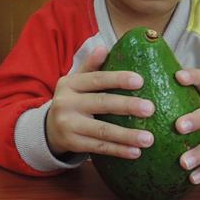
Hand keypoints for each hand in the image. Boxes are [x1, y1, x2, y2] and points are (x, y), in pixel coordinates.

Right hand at [45, 45, 154, 159]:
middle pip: (101, 103)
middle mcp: (66, 103)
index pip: (96, 79)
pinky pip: (99, 148)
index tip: (140, 80)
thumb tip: (103, 47)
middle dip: (127, 106)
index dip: (117, 79)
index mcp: (70, 84)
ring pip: (102, 130)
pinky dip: (118, 150)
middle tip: (150, 108)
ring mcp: (68, 125)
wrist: (48, 128)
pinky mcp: (72, 144)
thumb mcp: (75, 82)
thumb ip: (90, 66)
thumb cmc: (71, 100)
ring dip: (127, 135)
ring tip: (149, 138)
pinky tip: (135, 152)